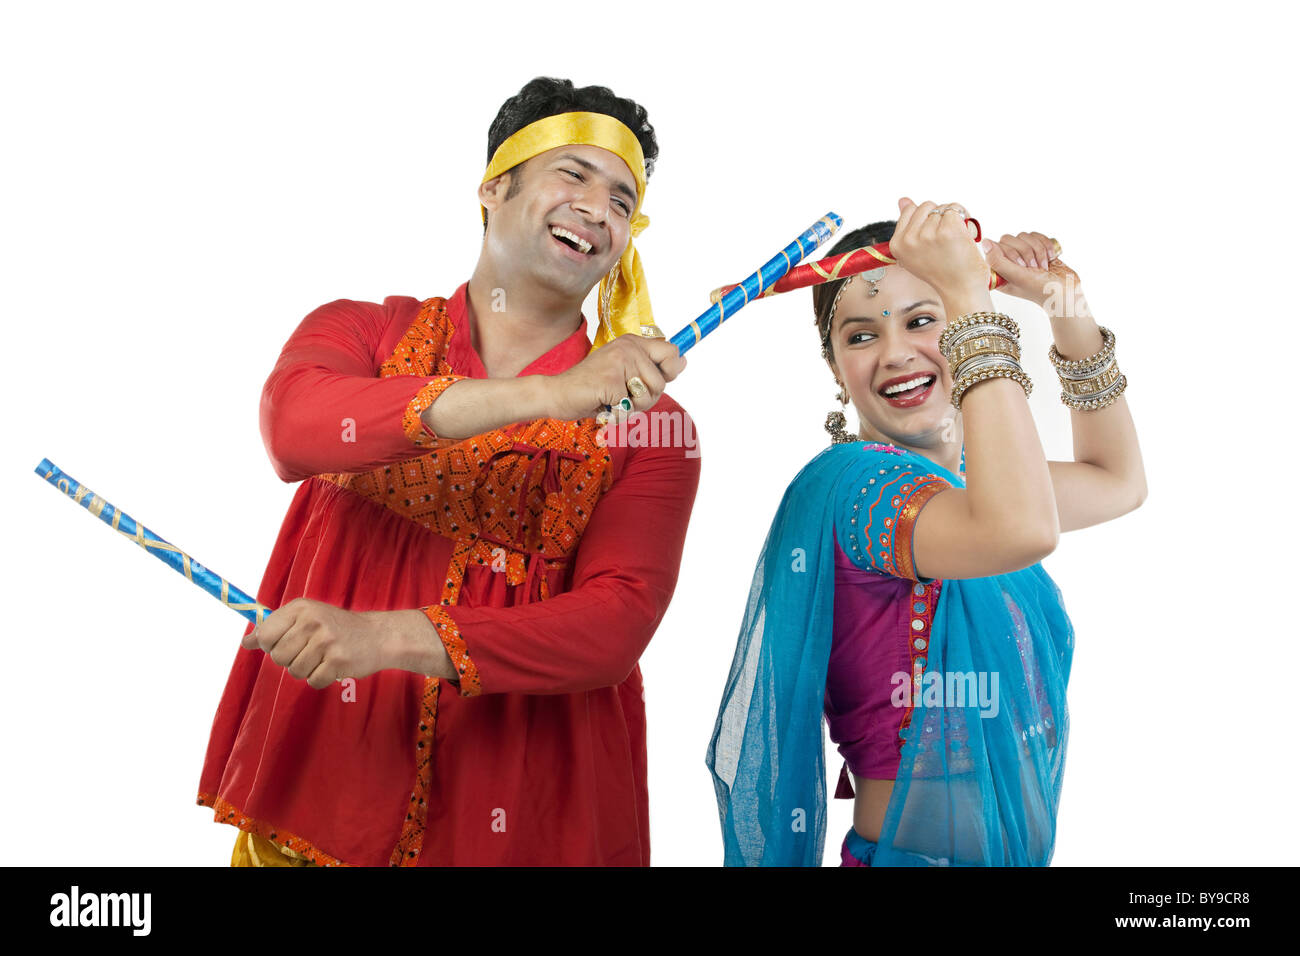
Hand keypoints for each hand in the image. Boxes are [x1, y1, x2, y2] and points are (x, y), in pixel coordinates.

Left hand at [241, 598, 393, 688]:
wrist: (377, 635)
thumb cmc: (337, 628)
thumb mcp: (307, 617)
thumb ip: (276, 628)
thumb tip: (246, 642)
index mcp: (301, 608)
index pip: (266, 634)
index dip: (271, 645)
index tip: (285, 644)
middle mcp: (312, 621)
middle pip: (278, 657)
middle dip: (291, 660)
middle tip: (309, 651)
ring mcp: (326, 642)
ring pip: (294, 671)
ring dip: (307, 670)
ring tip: (323, 658)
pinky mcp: (338, 661)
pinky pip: (313, 681)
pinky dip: (321, 679)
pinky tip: (333, 666)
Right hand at [546, 333, 685, 421]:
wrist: (557, 394)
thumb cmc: (592, 389)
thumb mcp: (626, 375)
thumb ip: (652, 368)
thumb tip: (683, 360)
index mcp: (632, 342)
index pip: (671, 351)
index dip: (669, 371)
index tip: (651, 381)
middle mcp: (628, 347)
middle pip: (662, 381)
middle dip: (646, 398)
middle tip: (624, 397)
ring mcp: (619, 361)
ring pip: (649, 395)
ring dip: (632, 407)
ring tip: (612, 399)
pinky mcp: (611, 379)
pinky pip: (630, 406)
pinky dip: (617, 412)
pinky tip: (603, 404)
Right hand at [889, 197, 988, 300]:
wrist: (960, 289)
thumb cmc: (942, 272)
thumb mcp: (916, 251)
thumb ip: (908, 224)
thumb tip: (903, 199)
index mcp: (897, 245)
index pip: (909, 210)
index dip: (925, 218)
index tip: (933, 234)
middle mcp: (909, 239)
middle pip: (927, 207)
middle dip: (939, 216)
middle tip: (946, 238)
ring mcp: (928, 234)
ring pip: (943, 208)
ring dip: (953, 219)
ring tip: (956, 239)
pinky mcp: (948, 230)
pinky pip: (956, 210)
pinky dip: (964, 219)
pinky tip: (964, 235)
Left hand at [983, 231, 1088, 317]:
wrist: (1067, 291)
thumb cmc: (1041, 289)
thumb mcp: (1016, 276)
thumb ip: (997, 260)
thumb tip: (985, 242)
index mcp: (998, 272)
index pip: (995, 246)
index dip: (1011, 253)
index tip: (1022, 266)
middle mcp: (1008, 263)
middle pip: (1009, 238)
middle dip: (1027, 252)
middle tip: (1034, 268)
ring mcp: (1023, 256)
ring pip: (1024, 235)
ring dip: (1038, 250)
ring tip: (1043, 266)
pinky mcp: (1037, 249)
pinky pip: (1036, 235)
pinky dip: (1046, 245)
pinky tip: (1050, 258)